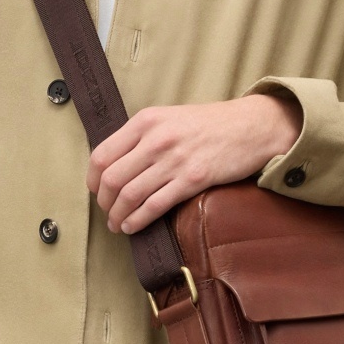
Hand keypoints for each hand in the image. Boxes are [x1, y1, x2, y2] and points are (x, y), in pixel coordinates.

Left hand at [86, 90, 300, 234]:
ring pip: (130, 195)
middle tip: (107, 213)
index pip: (102, 154)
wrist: (250, 126)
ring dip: (118, 216)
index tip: (96, 191)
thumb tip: (115, 164)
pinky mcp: (192, 179)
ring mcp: (174, 160)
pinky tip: (133, 226)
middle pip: (111, 178)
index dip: (93, 179)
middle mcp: (156, 139)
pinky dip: (138, 220)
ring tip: (118, 225)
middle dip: (104, 203)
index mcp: (146, 121)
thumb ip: (143, 136)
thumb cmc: (211, 124)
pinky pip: (154, 206)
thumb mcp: (170, 118)